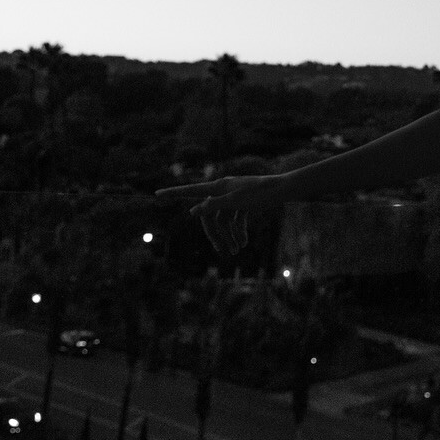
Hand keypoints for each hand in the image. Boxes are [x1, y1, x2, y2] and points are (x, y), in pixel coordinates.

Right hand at [156, 174, 285, 255]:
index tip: (156, 195)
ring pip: (223, 220)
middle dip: (216, 235)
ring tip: (238, 250)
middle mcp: (223, 191)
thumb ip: (215, 206)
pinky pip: (234, 218)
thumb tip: (193, 211)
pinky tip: (244, 242)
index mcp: (218, 187)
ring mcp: (233, 197)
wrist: (283, 190)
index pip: (191, 191)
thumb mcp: (237, 201)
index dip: (173, 194)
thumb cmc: (261, 193)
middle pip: (210, 216)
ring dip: (229, 235)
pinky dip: (238, 230)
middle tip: (222, 251)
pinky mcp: (243, 202)